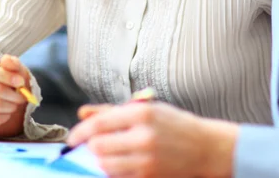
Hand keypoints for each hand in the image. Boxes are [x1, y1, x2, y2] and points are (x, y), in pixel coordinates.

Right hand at [0, 54, 28, 137]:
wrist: (1, 100)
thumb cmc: (6, 81)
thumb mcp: (12, 69)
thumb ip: (11, 63)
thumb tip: (6, 60)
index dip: (5, 76)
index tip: (20, 81)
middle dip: (13, 94)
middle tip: (22, 96)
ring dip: (11, 105)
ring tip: (15, 103)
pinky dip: (5, 116)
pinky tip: (7, 112)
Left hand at [67, 101, 237, 177]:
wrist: (206, 148)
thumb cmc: (173, 124)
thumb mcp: (144, 108)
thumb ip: (111, 111)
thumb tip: (82, 113)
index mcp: (141, 113)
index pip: (99, 124)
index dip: (80, 132)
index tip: (72, 137)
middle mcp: (143, 137)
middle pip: (99, 147)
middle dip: (90, 147)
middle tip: (90, 145)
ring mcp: (147, 160)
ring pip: (106, 165)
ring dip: (100, 160)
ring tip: (106, 153)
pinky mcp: (150, 177)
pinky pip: (119, 177)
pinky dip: (113, 171)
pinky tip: (120, 163)